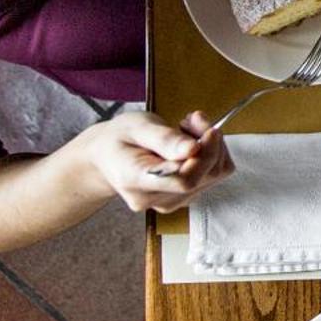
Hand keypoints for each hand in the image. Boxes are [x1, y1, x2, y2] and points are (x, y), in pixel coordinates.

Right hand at [69, 111, 234, 211]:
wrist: (107, 155)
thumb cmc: (119, 138)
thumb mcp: (136, 127)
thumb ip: (164, 139)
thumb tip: (193, 149)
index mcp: (135, 180)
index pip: (183, 180)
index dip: (205, 155)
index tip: (210, 129)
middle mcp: (153, 199)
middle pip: (203, 177)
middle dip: (210, 143)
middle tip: (194, 118)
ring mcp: (169, 202)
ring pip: (212, 176)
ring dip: (211, 147)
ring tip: (186, 128)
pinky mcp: (181, 198)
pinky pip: (211, 176)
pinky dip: (209, 154)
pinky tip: (189, 143)